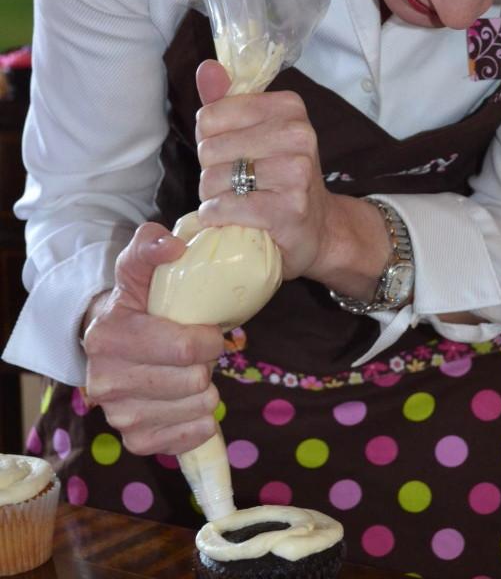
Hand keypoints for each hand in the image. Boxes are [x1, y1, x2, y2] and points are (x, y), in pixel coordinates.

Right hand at [82, 222, 223, 455]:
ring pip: (196, 409)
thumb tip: (175, 246)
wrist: (112, 344)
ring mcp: (118, 416)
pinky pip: (188, 438)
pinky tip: (192, 402)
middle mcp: (105, 382)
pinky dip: (201, 421)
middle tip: (198, 351)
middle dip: (207, 363)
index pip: (184, 348)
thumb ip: (151, 244)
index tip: (209, 328)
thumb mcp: (138, 266)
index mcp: (107, 337)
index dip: (209, 338)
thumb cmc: (136, 303)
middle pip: (193, 381)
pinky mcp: (135, 441)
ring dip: (206, 390)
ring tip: (193, 373)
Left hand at [195, 59, 336, 281]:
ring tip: (236, 199)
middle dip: (211, 171)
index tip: (232, 152)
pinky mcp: (289, 208)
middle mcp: (298, 133)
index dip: (209, 140)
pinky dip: (218, 216)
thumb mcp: (255, 132)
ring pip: (214, 179)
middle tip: (235, 181)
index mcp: (288, 106)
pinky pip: (226, 207)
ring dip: (213, 197)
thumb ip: (226, 101)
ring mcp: (297, 171)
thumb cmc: (277, 175)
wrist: (318, 227)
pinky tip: (232, 218)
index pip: (210, 116)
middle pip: (209, 149)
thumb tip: (206, 67)